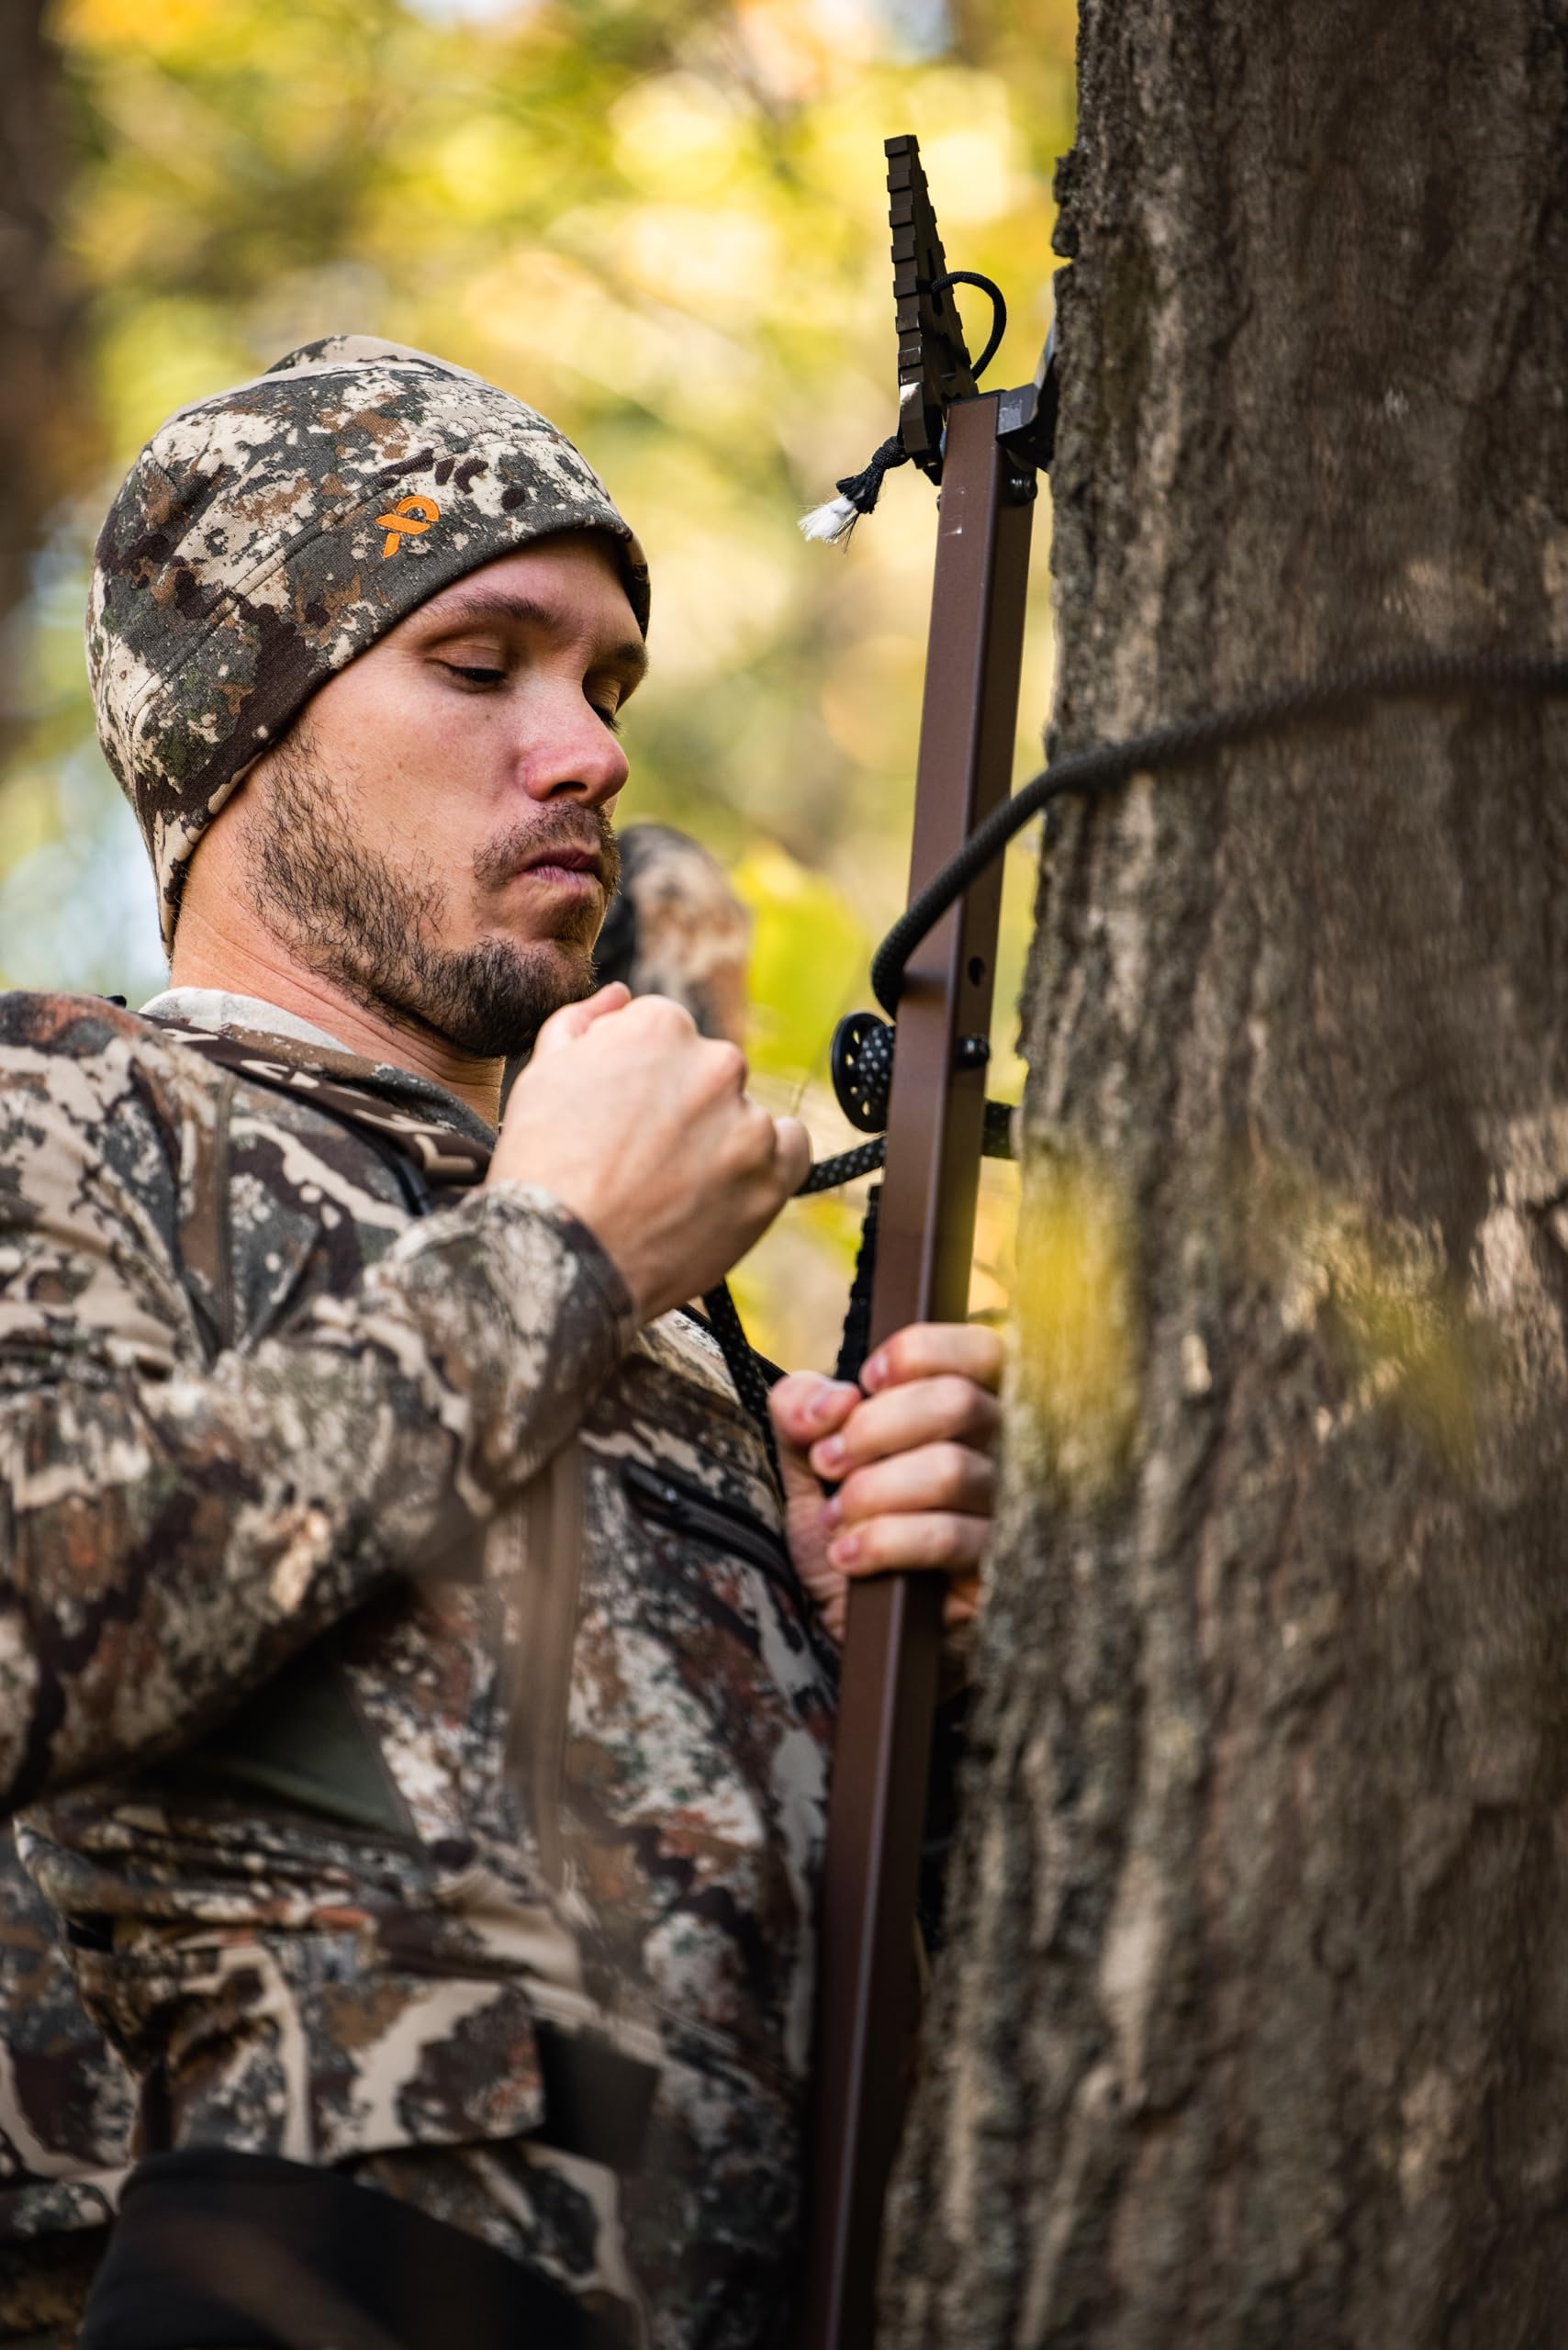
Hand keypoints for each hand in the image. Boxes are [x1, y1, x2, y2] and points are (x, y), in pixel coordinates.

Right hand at [489, 984, 809, 1322]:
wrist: (560, 1257)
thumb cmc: (542, 1168)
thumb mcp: (541, 1075)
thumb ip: (583, 1022)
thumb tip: (618, 995)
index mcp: (660, 1025)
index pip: (668, 1036)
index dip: (641, 1080)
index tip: (625, 1118)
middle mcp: (714, 1063)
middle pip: (709, 1074)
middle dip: (683, 1108)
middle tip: (644, 1159)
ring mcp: (747, 1121)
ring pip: (743, 1116)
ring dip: (719, 1140)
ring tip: (672, 1188)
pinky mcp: (771, 1176)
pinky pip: (791, 1150)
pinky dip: (767, 1165)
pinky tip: (725, 1188)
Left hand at [768, 1322, 1002, 1642]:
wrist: (851, 1627)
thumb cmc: (846, 1530)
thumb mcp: (810, 1465)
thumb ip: (803, 1413)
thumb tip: (831, 1399)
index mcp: (970, 1410)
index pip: (980, 1351)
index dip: (920, 1353)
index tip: (867, 1380)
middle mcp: (1005, 1453)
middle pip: (959, 1402)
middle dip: (875, 1428)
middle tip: (828, 1461)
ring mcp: (1010, 1511)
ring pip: (950, 1470)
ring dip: (872, 1490)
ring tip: (836, 1517)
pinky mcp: (1001, 1570)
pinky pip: (946, 1538)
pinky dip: (883, 1541)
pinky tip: (848, 1555)